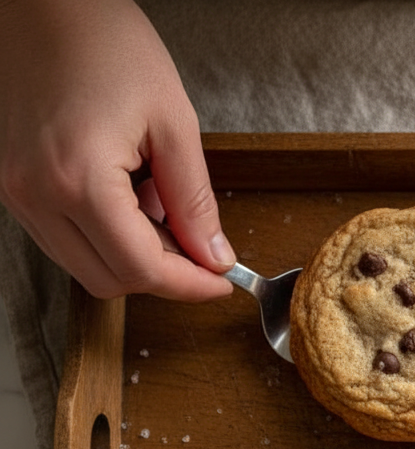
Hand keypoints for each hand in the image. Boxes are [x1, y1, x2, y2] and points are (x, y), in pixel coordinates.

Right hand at [0, 0, 233, 300]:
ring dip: (134, 257)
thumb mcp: (173, 123)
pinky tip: (132, 201)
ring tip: (164, 210)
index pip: (140, 268)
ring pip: (85, 267)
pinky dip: (107, 238)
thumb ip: (195, 201)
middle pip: (109, 280)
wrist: (48, 6)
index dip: (190, 285)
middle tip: (203, 250)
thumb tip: (214, 256)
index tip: (223, 281)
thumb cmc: (108, 45)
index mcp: (76, 179)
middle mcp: (35, 195)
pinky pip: (65, 240)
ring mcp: (18, 194)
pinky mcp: (15, 186)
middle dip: (164, 275)